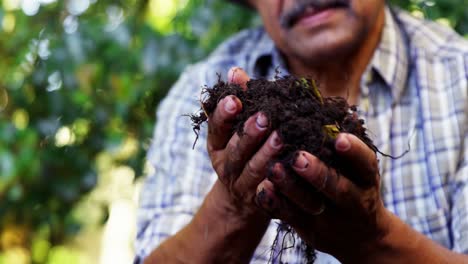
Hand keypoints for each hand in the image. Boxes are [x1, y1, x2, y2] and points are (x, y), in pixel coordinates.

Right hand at [206, 67, 282, 225]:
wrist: (240, 200)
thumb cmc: (243, 152)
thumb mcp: (234, 129)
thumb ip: (238, 101)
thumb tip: (235, 71)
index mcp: (218, 144)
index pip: (216, 128)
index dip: (223, 114)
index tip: (234, 99)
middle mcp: (226, 165)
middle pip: (236, 149)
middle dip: (249, 133)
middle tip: (264, 116)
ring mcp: (241, 185)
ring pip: (253, 170)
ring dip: (266, 154)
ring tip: (281, 137)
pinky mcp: (259, 201)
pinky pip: (269, 192)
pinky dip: (278, 181)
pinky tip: (290, 168)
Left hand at [256, 133, 391, 261]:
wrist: (361, 237)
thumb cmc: (356, 186)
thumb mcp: (360, 168)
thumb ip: (348, 143)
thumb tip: (336, 108)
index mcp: (367, 178)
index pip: (365, 163)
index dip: (354, 151)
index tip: (340, 138)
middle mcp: (353, 200)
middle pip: (336, 187)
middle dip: (317, 173)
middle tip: (298, 157)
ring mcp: (330, 217)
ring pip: (309, 203)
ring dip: (290, 187)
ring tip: (273, 169)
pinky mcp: (309, 228)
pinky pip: (290, 216)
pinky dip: (276, 203)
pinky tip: (262, 189)